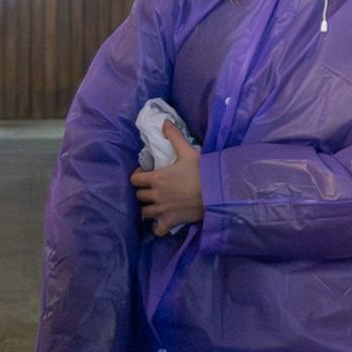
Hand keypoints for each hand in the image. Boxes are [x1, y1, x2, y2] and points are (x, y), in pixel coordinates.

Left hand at [130, 120, 204, 236]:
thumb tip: (164, 122)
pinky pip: (157, 229)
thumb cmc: (202, 171)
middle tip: (152, 188)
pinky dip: (157, 227)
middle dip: (143, 191)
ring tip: (155, 204)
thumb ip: (174, 137)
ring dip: (148, 208)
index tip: (145, 174)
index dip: (138, 176)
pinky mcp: (171, 221)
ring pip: (144, 212)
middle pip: (139, 196)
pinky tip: (160, 222)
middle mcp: (156, 195)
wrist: (216, 192)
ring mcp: (162, 210)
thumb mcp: (188, 151)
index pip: (134, 179)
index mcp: (156, 178)